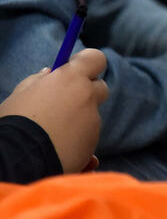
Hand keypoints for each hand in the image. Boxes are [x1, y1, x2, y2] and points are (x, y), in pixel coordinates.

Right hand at [0, 48, 107, 172]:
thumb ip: (38, 80)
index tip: (74, 68)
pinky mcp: (92, 143)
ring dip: (78, 119)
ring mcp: (93, 121)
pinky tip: (56, 147)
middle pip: (100, 87)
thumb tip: (50, 72)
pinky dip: (76, 140)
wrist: (18, 160)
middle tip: (64, 100)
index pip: (95, 59)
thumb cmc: (14, 122)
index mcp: (71, 79)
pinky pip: (87, 137)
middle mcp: (87, 97)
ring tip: (51, 132)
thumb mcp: (20, 94)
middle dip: (87, 92)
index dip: (86, 63)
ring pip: (91, 115)